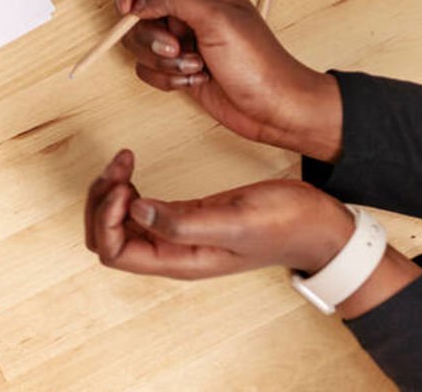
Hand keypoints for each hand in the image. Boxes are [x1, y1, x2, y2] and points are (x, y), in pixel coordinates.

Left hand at [86, 150, 421, 317]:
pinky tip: (133, 166)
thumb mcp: (236, 220)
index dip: (107, 218)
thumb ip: (184, 222)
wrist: (320, 227)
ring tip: (125, 160)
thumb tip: (135, 211)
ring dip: (110, 190)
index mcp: (179, 261)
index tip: (127, 185)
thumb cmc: (286, 225)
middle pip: (105, 238)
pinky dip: (125, 186)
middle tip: (121, 166)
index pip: (113, 252)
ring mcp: (175, 236)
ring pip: (116, 221)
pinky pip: (135, 208)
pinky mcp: (183, 217)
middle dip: (101, 201)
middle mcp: (170, 253)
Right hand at [114, 0, 341, 160]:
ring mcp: (181, 35)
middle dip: (149, 33)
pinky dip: (165, 78)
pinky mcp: (176, 63)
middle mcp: (187, 5)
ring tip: (194, 66)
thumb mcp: (217, 17)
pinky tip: (195, 79)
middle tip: (175, 47)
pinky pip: (146, 66)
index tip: (127, 9)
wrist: (273, 107)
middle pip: (136, 6)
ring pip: (138, 39)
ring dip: (161, 60)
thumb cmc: (259, 62)